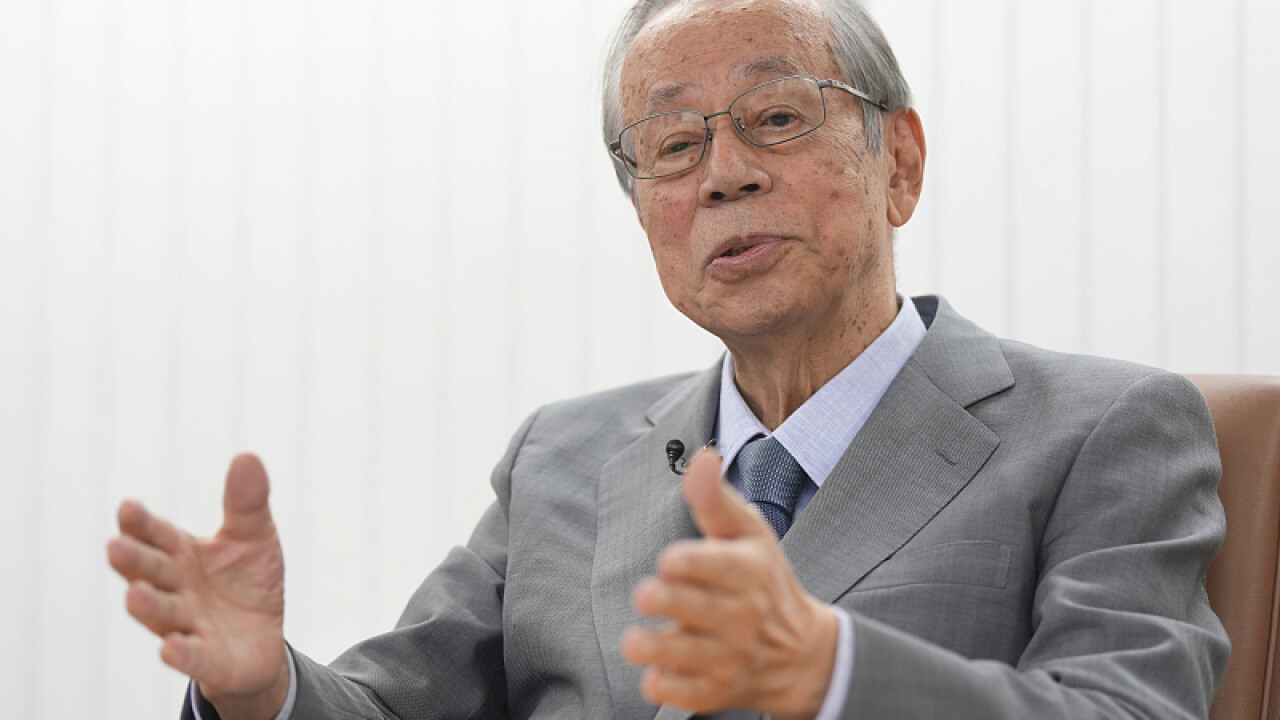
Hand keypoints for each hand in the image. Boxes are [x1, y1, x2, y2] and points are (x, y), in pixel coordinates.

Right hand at [107, 454, 288, 719]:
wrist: (260, 640)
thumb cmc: (247, 582)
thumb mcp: (253, 536)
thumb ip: (247, 502)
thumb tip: (247, 456)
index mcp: (181, 554)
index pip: (156, 535)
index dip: (141, 523)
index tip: (128, 507)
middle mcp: (176, 588)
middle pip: (150, 571)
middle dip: (134, 560)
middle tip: (115, 547)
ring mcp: (187, 624)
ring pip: (162, 613)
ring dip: (147, 605)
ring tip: (133, 594)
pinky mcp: (206, 658)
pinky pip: (192, 656)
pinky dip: (181, 652)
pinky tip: (170, 646)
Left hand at [620, 449, 838, 719]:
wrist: (799, 654)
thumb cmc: (761, 580)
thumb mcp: (747, 533)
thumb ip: (715, 498)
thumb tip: (702, 455)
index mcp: (747, 570)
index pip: (719, 566)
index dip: (691, 564)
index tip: (669, 561)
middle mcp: (740, 615)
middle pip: (699, 608)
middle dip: (669, 602)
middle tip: (647, 595)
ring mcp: (728, 655)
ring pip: (687, 655)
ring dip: (658, 648)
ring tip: (635, 642)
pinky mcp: (714, 690)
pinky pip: (686, 694)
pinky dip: (667, 686)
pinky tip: (653, 674)